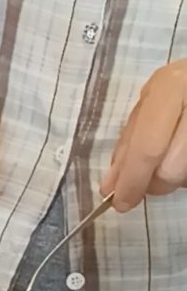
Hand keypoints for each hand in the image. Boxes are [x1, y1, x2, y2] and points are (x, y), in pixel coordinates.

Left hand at [102, 60, 186, 211]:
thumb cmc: (180, 91)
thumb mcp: (151, 106)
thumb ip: (128, 145)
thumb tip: (110, 187)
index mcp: (171, 87)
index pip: (147, 148)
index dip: (133, 181)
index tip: (121, 202)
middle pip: (170, 170)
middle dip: (155, 182)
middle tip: (150, 177)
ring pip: (186, 177)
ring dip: (176, 178)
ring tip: (175, 157)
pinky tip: (185, 157)